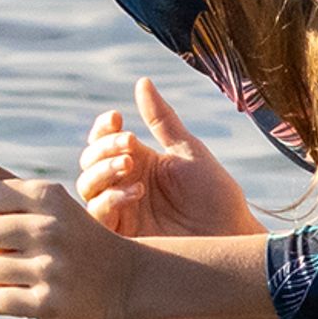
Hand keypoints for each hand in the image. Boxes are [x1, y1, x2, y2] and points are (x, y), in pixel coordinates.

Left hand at [0, 159, 150, 318]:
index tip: (17, 221)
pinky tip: (32, 294)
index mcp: (48, 195)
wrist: (127, 281)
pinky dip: (5, 299)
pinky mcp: (48, 304)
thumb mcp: (45, 201)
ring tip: (30, 273)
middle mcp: (50, 228)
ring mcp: (50, 268)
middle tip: (24, 250)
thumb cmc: (74, 235)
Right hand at [74, 77, 259, 239]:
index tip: (117, 118)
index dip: (103, 128)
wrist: (231, 235)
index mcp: (138, 162)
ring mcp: (120, 211)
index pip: (103, 141)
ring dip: (103, 171)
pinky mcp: (121, 236)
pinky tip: (135, 192)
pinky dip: (109, 198)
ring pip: (87, 186)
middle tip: (130, 145)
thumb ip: (162, 120)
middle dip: (104, 148)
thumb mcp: (188, 151)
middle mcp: (123, 185)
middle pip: (90, 162)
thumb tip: (142, 82)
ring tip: (131, 164)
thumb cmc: (215, 195)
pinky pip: (96, 215)